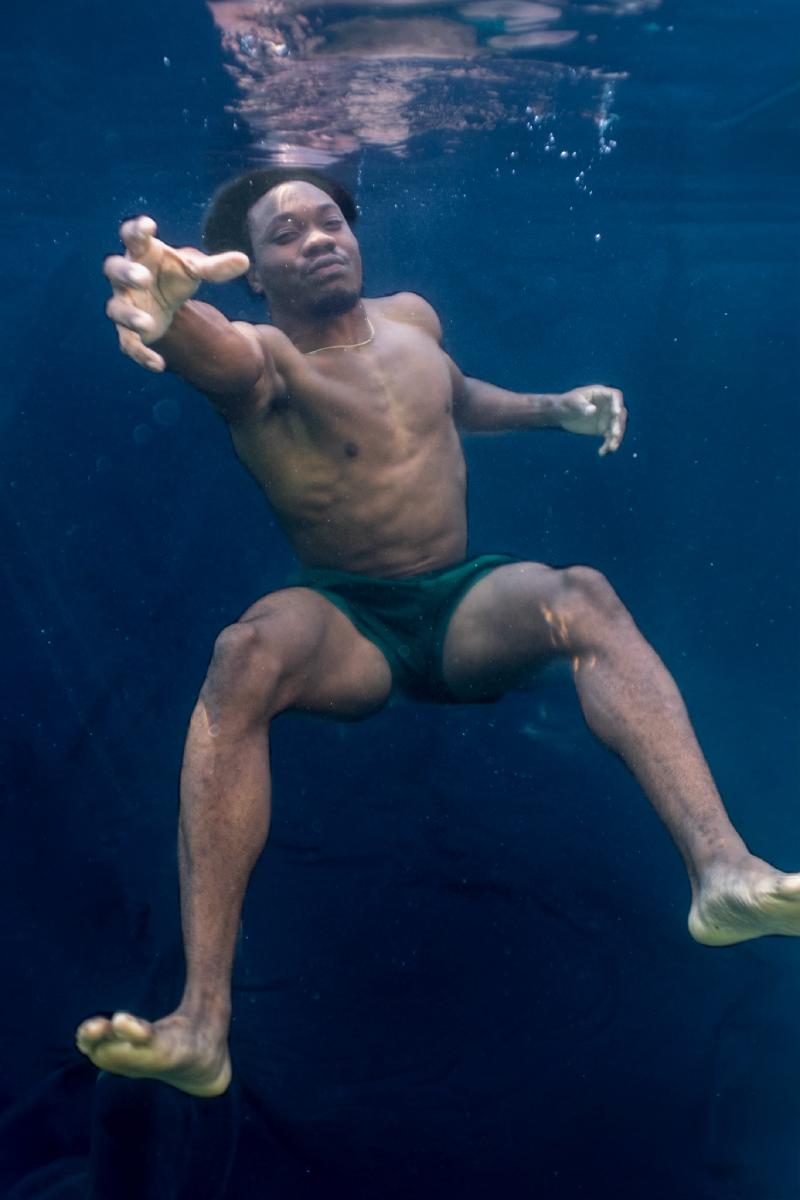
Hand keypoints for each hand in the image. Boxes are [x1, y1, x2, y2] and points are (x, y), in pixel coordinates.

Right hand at [103, 216, 249, 371]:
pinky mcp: (129, 331)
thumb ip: (215, 267)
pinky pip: (128, 344)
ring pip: (115, 309)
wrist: (166, 304)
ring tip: (148, 323)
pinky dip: (142, 355)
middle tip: (143, 277)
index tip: (149, 226)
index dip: (136, 230)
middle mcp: (125, 278)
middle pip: (114, 269)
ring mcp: (124, 304)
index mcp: (140, 253)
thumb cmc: (173, 276)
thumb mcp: (194, 270)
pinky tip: (159, 365)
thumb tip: (245, 261)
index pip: (132, 236)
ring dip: (130, 316)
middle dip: (126, 273)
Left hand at [557, 385, 626, 455]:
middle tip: (615, 435)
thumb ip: (581, 406)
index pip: (615, 396)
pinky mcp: (603, 429)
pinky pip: (609, 437)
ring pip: (617, 427)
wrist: (560, 414)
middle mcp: (608, 405)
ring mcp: (607, 417)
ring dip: (616, 438)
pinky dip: (607, 445)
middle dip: (618, 424)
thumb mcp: (571, 402)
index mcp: (601, 394)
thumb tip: (592, 410)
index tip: (616, 413)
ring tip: (611, 448)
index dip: (617, 404)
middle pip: (619, 414)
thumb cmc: (566, 403)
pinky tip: (602, 452)